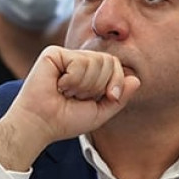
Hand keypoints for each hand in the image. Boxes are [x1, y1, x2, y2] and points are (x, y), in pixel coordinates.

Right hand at [0, 46, 140, 170]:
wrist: (41, 124)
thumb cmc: (66, 120)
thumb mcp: (100, 112)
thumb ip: (120, 98)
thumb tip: (137, 79)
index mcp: (91, 72)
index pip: (115, 65)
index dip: (116, 82)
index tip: (107, 98)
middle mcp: (80, 61)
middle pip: (108, 61)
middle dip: (98, 86)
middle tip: (78, 96)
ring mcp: (67, 56)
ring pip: (95, 62)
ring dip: (83, 86)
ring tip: (66, 92)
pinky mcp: (53, 53)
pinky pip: (79, 62)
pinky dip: (72, 81)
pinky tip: (58, 86)